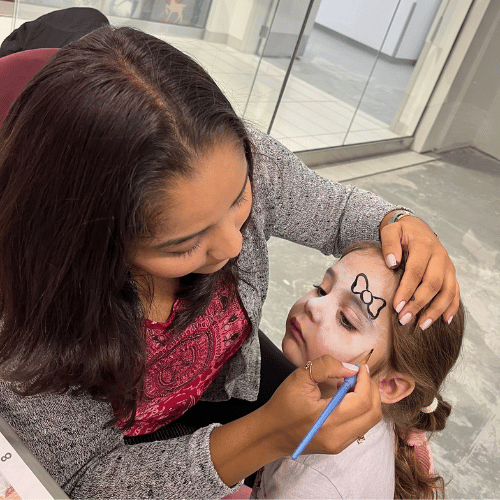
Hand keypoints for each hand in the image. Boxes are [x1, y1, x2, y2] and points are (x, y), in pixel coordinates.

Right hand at [262, 355, 380, 455]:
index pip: (362, 400)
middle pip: (373, 412)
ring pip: (370, 420)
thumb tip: (350, 368)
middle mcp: (338, 437)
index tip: (360, 367)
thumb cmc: (283, 405)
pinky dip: (361, 409)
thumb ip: (326, 367)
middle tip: (357, 375)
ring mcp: (340, 444)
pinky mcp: (339, 446)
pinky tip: (345, 398)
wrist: (271, 433)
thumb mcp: (300, 377)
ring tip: (349, 385)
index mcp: (328, 420)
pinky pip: (361, 426)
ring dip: (367, 399)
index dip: (365, 380)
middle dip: (370, 389)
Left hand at [380, 212, 458, 328]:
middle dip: (418, 304)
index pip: (416, 271)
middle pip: (432, 284)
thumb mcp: (391, 231)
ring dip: (435, 310)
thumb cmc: (401, 233)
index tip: (396, 306)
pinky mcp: (451, 274)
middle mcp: (439, 256)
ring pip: (447, 291)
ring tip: (421, 325)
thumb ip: (389, 244)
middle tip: (404, 319)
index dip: (406, 290)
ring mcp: (447, 266)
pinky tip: (444, 320)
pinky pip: (455, 292)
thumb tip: (391, 263)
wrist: (416, 228)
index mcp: (424, 246)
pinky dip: (451, 307)